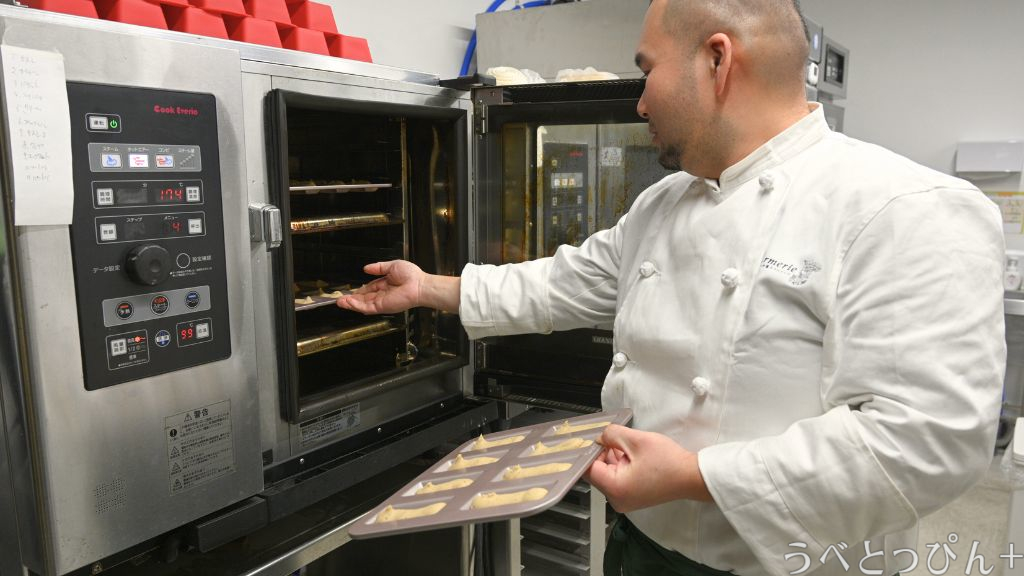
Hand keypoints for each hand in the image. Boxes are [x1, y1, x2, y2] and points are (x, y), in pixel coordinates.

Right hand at [336, 260, 425, 314]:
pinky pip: (366, 307)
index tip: (350, 292)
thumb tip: (366, 268)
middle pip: (364, 299)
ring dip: (351, 304)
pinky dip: (356, 306)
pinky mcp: (382, 307)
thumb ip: (378, 268)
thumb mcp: (392, 266)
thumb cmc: (411, 275)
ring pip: (363, 304)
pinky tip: (348, 303)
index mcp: (385, 285)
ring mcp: (381, 302)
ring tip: (340, 302)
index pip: (369, 289)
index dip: (359, 291)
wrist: (418, 285)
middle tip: (340, 299)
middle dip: (351, 299)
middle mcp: (382, 295)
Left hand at [585, 425, 712, 511]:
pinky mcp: (631, 497)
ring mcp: (624, 500)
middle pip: (596, 471)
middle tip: (615, 439)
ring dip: (613, 458)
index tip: (594, 438)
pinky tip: (633, 456)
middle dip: (603, 453)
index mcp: (615, 488)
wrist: (691, 476)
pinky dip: (621, 466)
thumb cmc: (669, 462)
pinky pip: (617, 479)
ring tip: (630, 448)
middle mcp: (617, 500)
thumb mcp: (636, 440)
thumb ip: (611, 434)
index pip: (588, 468)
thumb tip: (599, 436)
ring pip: (607, 474)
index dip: (590, 450)